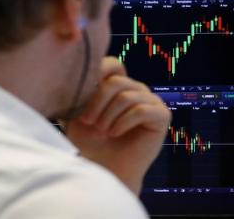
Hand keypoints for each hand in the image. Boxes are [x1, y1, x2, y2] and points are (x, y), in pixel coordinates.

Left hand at [65, 57, 170, 193]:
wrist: (103, 168)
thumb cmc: (88, 141)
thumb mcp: (76, 112)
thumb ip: (78, 90)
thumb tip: (72, 73)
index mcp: (118, 83)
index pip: (113, 64)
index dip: (97, 76)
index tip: (79, 99)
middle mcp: (136, 88)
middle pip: (116, 82)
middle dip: (97, 103)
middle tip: (88, 122)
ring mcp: (151, 100)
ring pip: (126, 97)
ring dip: (108, 116)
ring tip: (102, 131)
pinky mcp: (161, 115)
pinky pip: (141, 110)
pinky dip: (123, 122)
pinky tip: (114, 133)